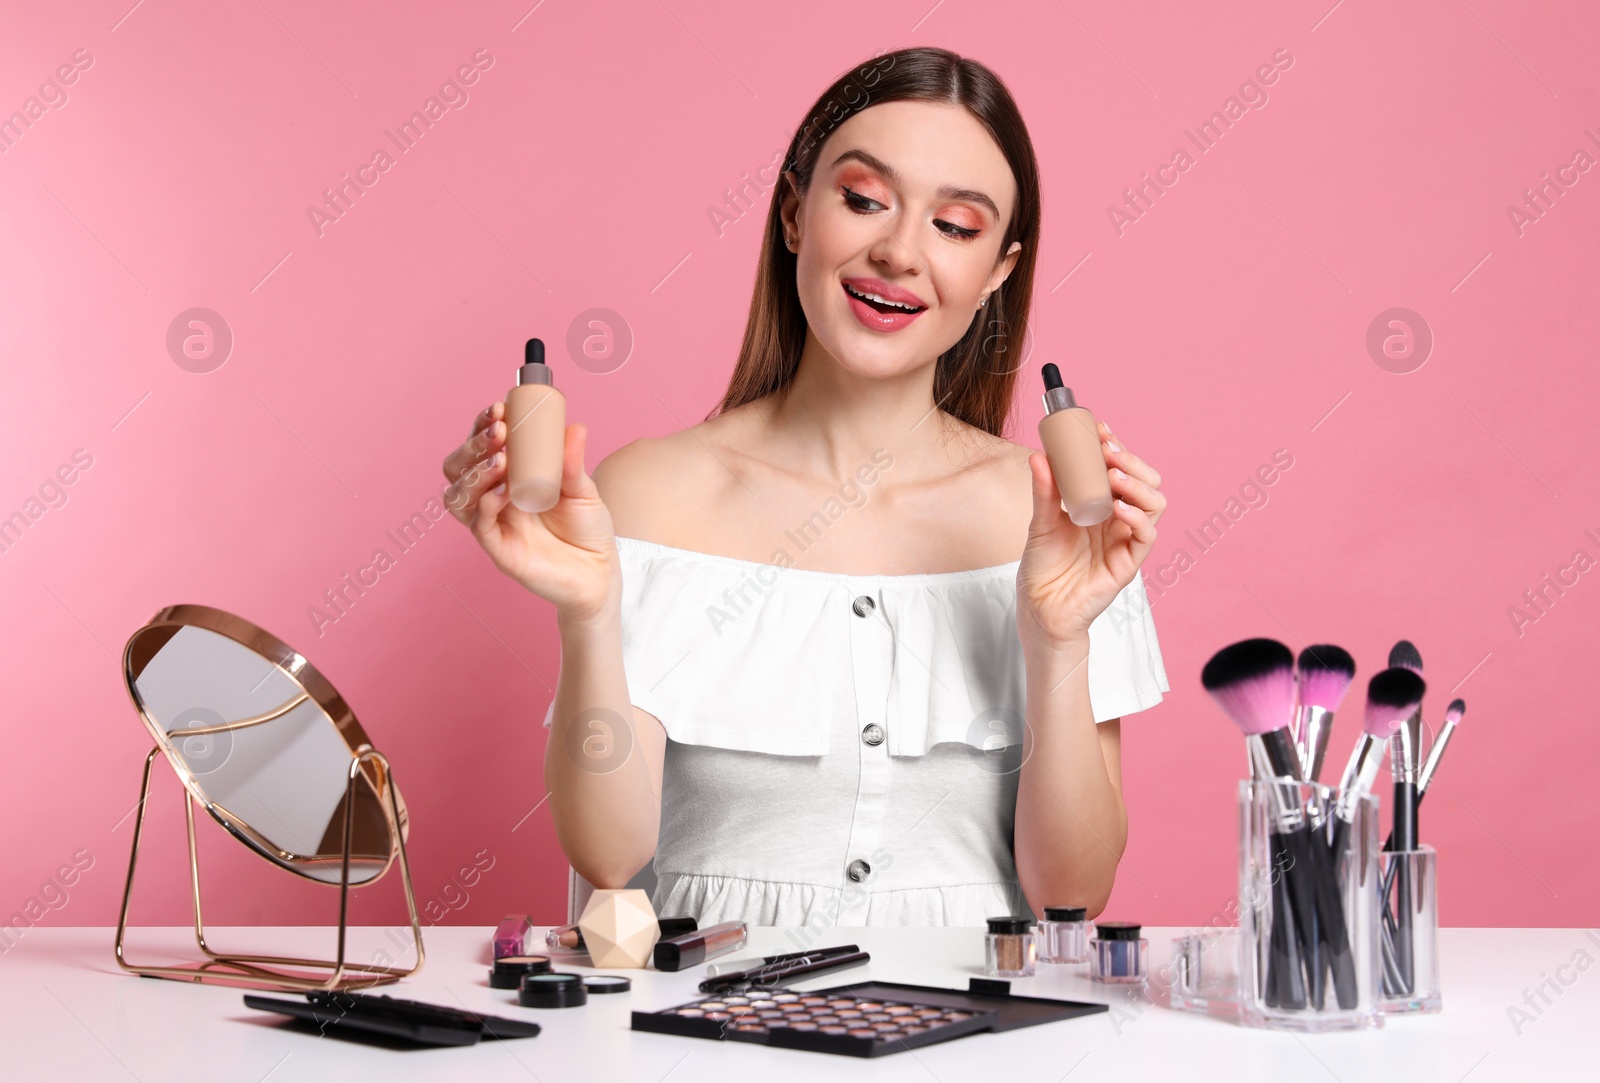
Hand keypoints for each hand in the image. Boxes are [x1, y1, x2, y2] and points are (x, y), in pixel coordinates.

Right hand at [441, 402, 619, 621]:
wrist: (599, 572)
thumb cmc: (586, 528)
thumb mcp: (583, 488)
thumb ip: (572, 461)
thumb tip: (575, 426)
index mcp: (509, 476)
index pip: (482, 445)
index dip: (484, 425)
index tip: (500, 408)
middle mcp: (493, 497)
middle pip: (459, 467)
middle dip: (473, 444)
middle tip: (499, 431)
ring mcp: (492, 523)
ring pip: (457, 496)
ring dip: (473, 472)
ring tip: (500, 460)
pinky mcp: (497, 549)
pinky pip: (478, 525)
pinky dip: (485, 504)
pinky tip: (502, 492)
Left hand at [1017, 420, 1165, 647]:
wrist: (1039, 608)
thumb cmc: (1043, 566)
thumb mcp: (1041, 522)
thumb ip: (1045, 491)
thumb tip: (1039, 455)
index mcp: (1100, 505)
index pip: (1119, 469)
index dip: (1115, 447)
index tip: (1099, 430)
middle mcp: (1118, 520)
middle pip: (1144, 482)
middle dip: (1131, 461)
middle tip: (1107, 450)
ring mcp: (1125, 540)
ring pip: (1154, 504)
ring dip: (1138, 485)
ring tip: (1114, 476)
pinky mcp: (1128, 564)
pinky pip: (1146, 536)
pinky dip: (1137, 518)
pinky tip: (1118, 508)